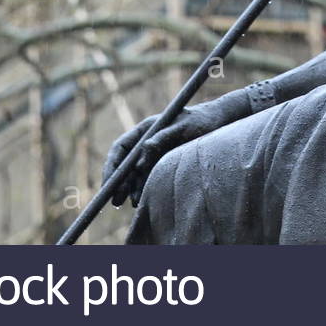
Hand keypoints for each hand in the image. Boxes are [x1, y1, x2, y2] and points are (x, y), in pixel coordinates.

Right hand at [100, 92, 247, 206]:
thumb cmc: (201, 121)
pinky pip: (147, 179)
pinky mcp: (162, 163)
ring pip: (134, 175)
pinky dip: (142, 190)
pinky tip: (142, 201)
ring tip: (134, 204)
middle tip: (115, 201)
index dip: (111, 166)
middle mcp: (146, 142)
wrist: (217, 124)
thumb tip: (144, 150)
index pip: (120, 148)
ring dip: (130, 190)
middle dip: (117, 183)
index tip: (108, 183)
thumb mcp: (184, 127)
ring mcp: (153, 154)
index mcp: (145, 129)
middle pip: (124, 164)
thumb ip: (164, 137)